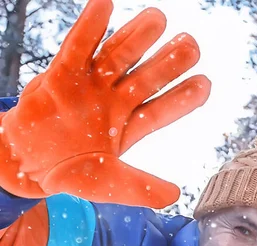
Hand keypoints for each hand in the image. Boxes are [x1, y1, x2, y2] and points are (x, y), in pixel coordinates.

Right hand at [0, 0, 210, 206]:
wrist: (30, 166)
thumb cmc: (74, 175)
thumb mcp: (111, 184)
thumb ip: (143, 188)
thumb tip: (176, 196)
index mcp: (128, 127)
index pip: (161, 110)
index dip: (182, 98)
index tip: (205, 84)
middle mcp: (113, 103)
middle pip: (146, 78)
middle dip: (168, 62)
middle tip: (192, 45)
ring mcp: (89, 87)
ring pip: (117, 57)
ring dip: (136, 38)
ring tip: (160, 19)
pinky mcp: (60, 77)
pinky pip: (76, 48)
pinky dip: (89, 28)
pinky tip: (106, 4)